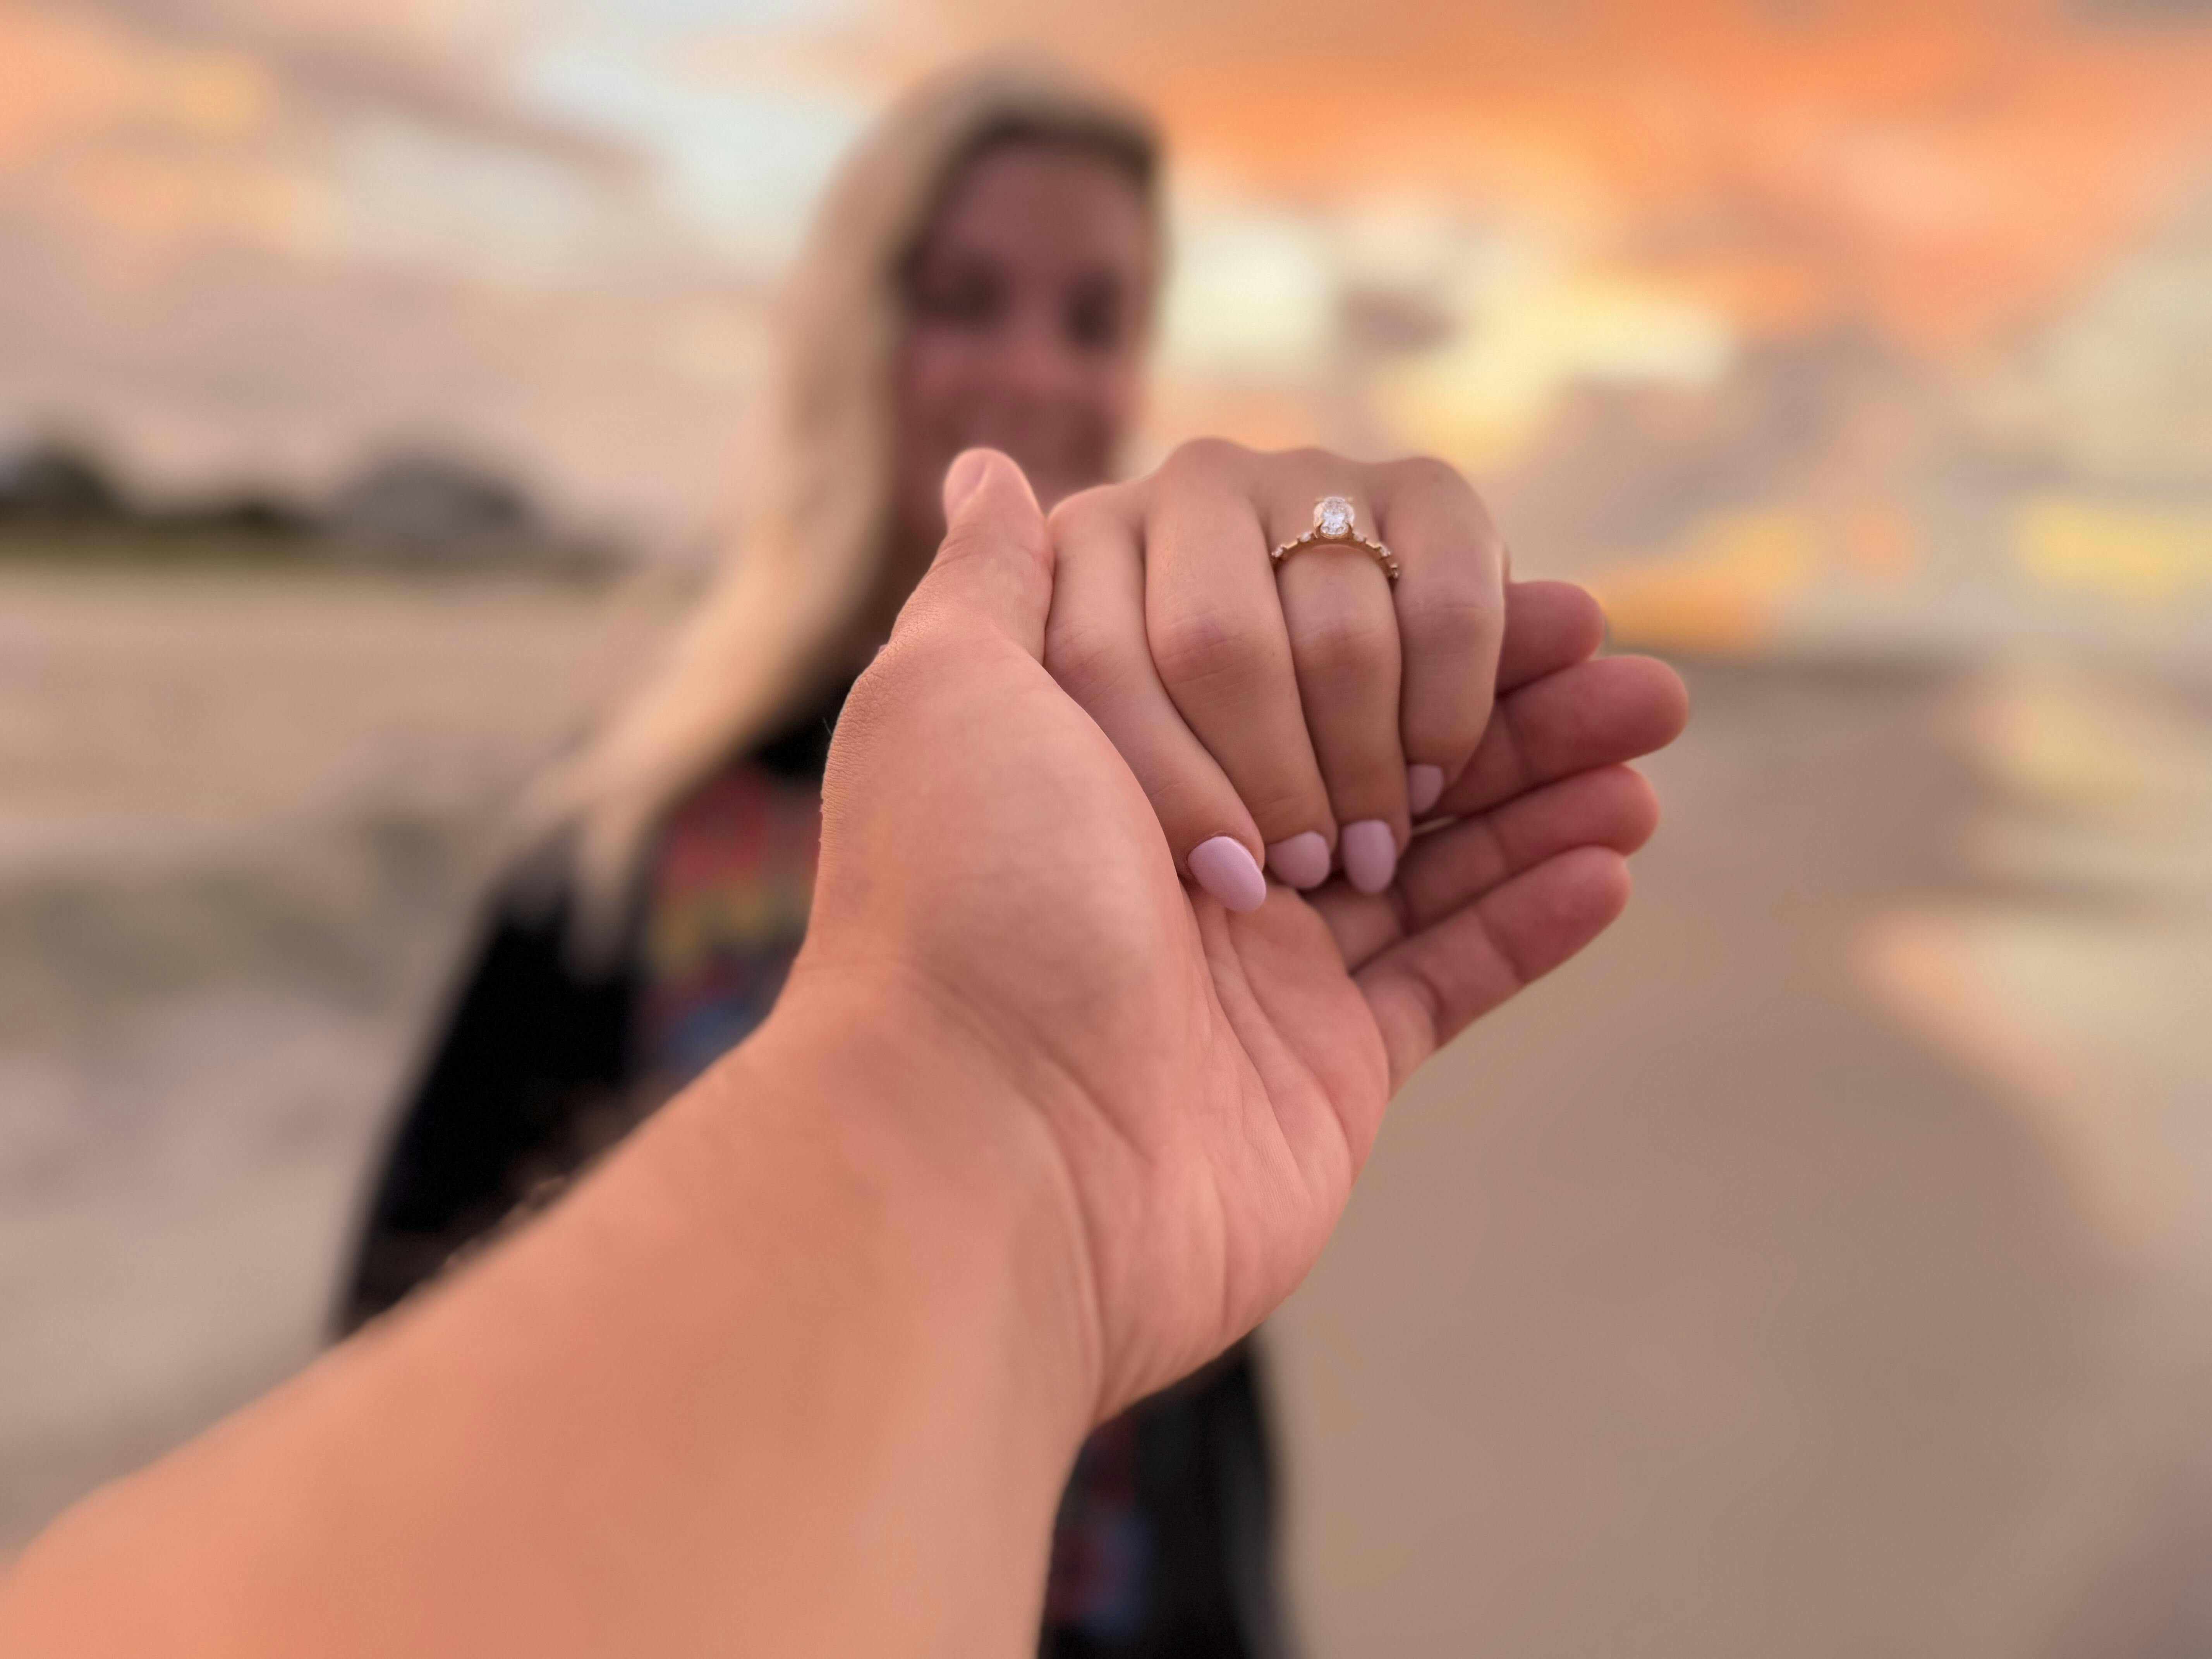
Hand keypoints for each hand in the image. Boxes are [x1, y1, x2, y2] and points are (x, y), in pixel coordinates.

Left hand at [793, 448, 1685, 1413]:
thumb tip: (990, 469)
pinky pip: (1444, 976)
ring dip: (1547, 788)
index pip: (1274, 633)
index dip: (1384, 611)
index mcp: (1110, 743)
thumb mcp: (948, 695)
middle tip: (1627, 666)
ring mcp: (1257, 955)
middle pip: (1373, 731)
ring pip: (1431, 847)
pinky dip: (1530, 918)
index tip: (1494, 587)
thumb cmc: (968, 905)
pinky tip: (1612, 859)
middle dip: (1501, 695)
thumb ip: (997, 581)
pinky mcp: (1319, 1065)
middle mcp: (1183, 834)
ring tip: (1652, 735)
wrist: (988, 1153)